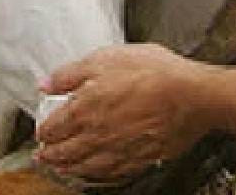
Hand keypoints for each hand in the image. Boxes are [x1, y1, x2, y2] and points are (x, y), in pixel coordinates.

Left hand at [34, 44, 216, 182]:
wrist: (193, 96)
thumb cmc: (154, 72)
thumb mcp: (106, 58)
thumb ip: (71, 73)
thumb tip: (46, 84)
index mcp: (84, 109)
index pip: (53, 127)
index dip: (44, 130)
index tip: (41, 131)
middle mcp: (96, 135)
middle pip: (65, 152)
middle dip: (50, 154)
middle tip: (42, 155)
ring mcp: (117, 151)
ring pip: (84, 167)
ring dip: (68, 168)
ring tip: (61, 168)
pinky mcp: (138, 160)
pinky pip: (109, 174)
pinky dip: (95, 177)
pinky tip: (95, 174)